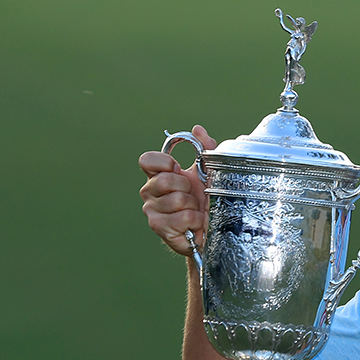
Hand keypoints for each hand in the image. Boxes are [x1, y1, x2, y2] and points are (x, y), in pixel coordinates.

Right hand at [138, 124, 215, 255]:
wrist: (212, 231)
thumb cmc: (207, 201)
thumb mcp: (210, 172)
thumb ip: (206, 149)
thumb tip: (197, 129)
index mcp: (158, 175)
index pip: (147, 160)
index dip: (164, 162)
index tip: (178, 169)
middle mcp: (150, 191)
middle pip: (164, 179)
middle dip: (186, 187)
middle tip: (193, 195)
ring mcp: (152, 210)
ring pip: (176, 200)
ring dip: (194, 206)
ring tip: (195, 211)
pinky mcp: (159, 227)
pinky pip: (183, 217)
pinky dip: (196, 221)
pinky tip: (195, 224)